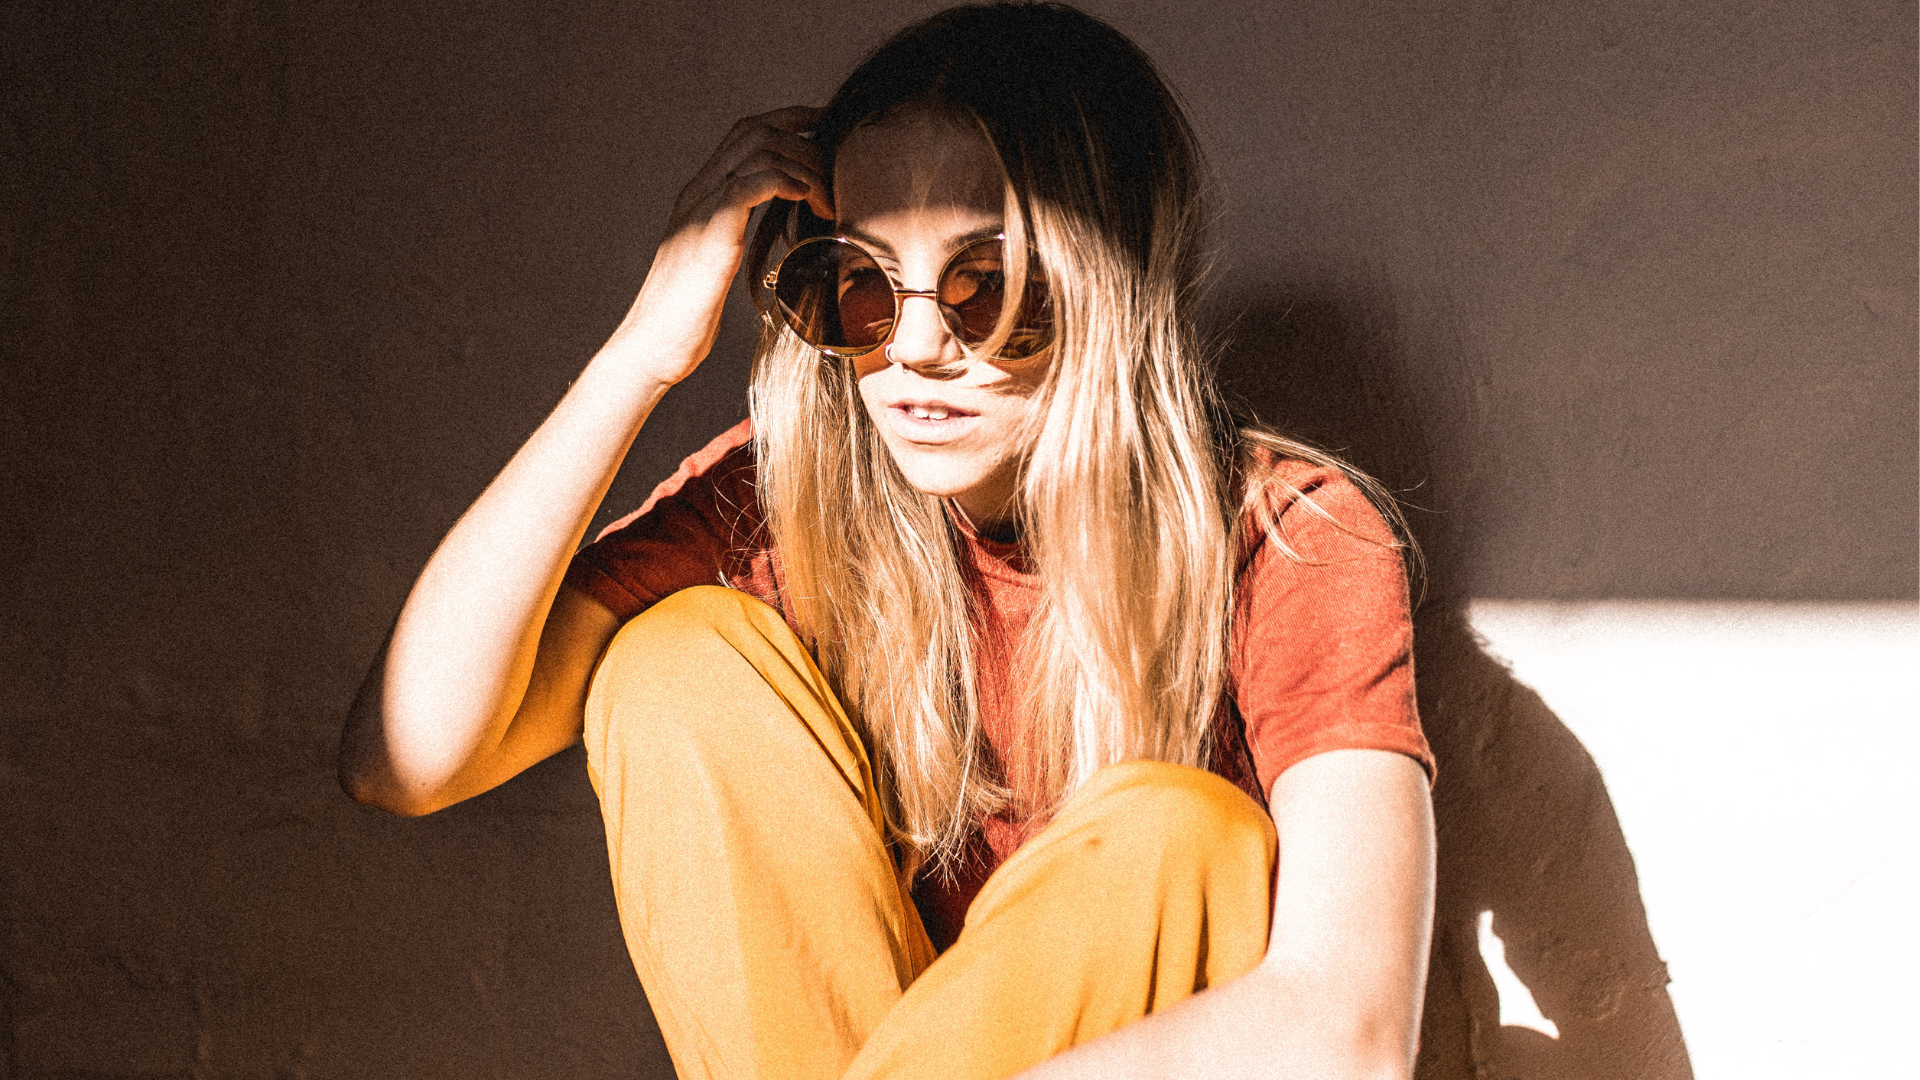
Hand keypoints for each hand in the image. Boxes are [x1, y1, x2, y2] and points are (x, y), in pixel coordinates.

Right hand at [604, 105, 834, 385]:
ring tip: (827, 199)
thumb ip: (736, 242)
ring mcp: (701, 210)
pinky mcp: (710, 234)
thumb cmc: (685, 320)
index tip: (825, 130)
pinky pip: (750, 183)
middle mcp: (697, 193)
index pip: (744, 135)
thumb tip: (773, 243)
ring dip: (803, 165)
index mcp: (700, 198)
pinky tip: (808, 200)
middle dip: (804, 137)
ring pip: (757, 149)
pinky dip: (786, 181)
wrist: (652, 348)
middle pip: (754, 130)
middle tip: (838, 166)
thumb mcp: (715, 268)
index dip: (788, 122)